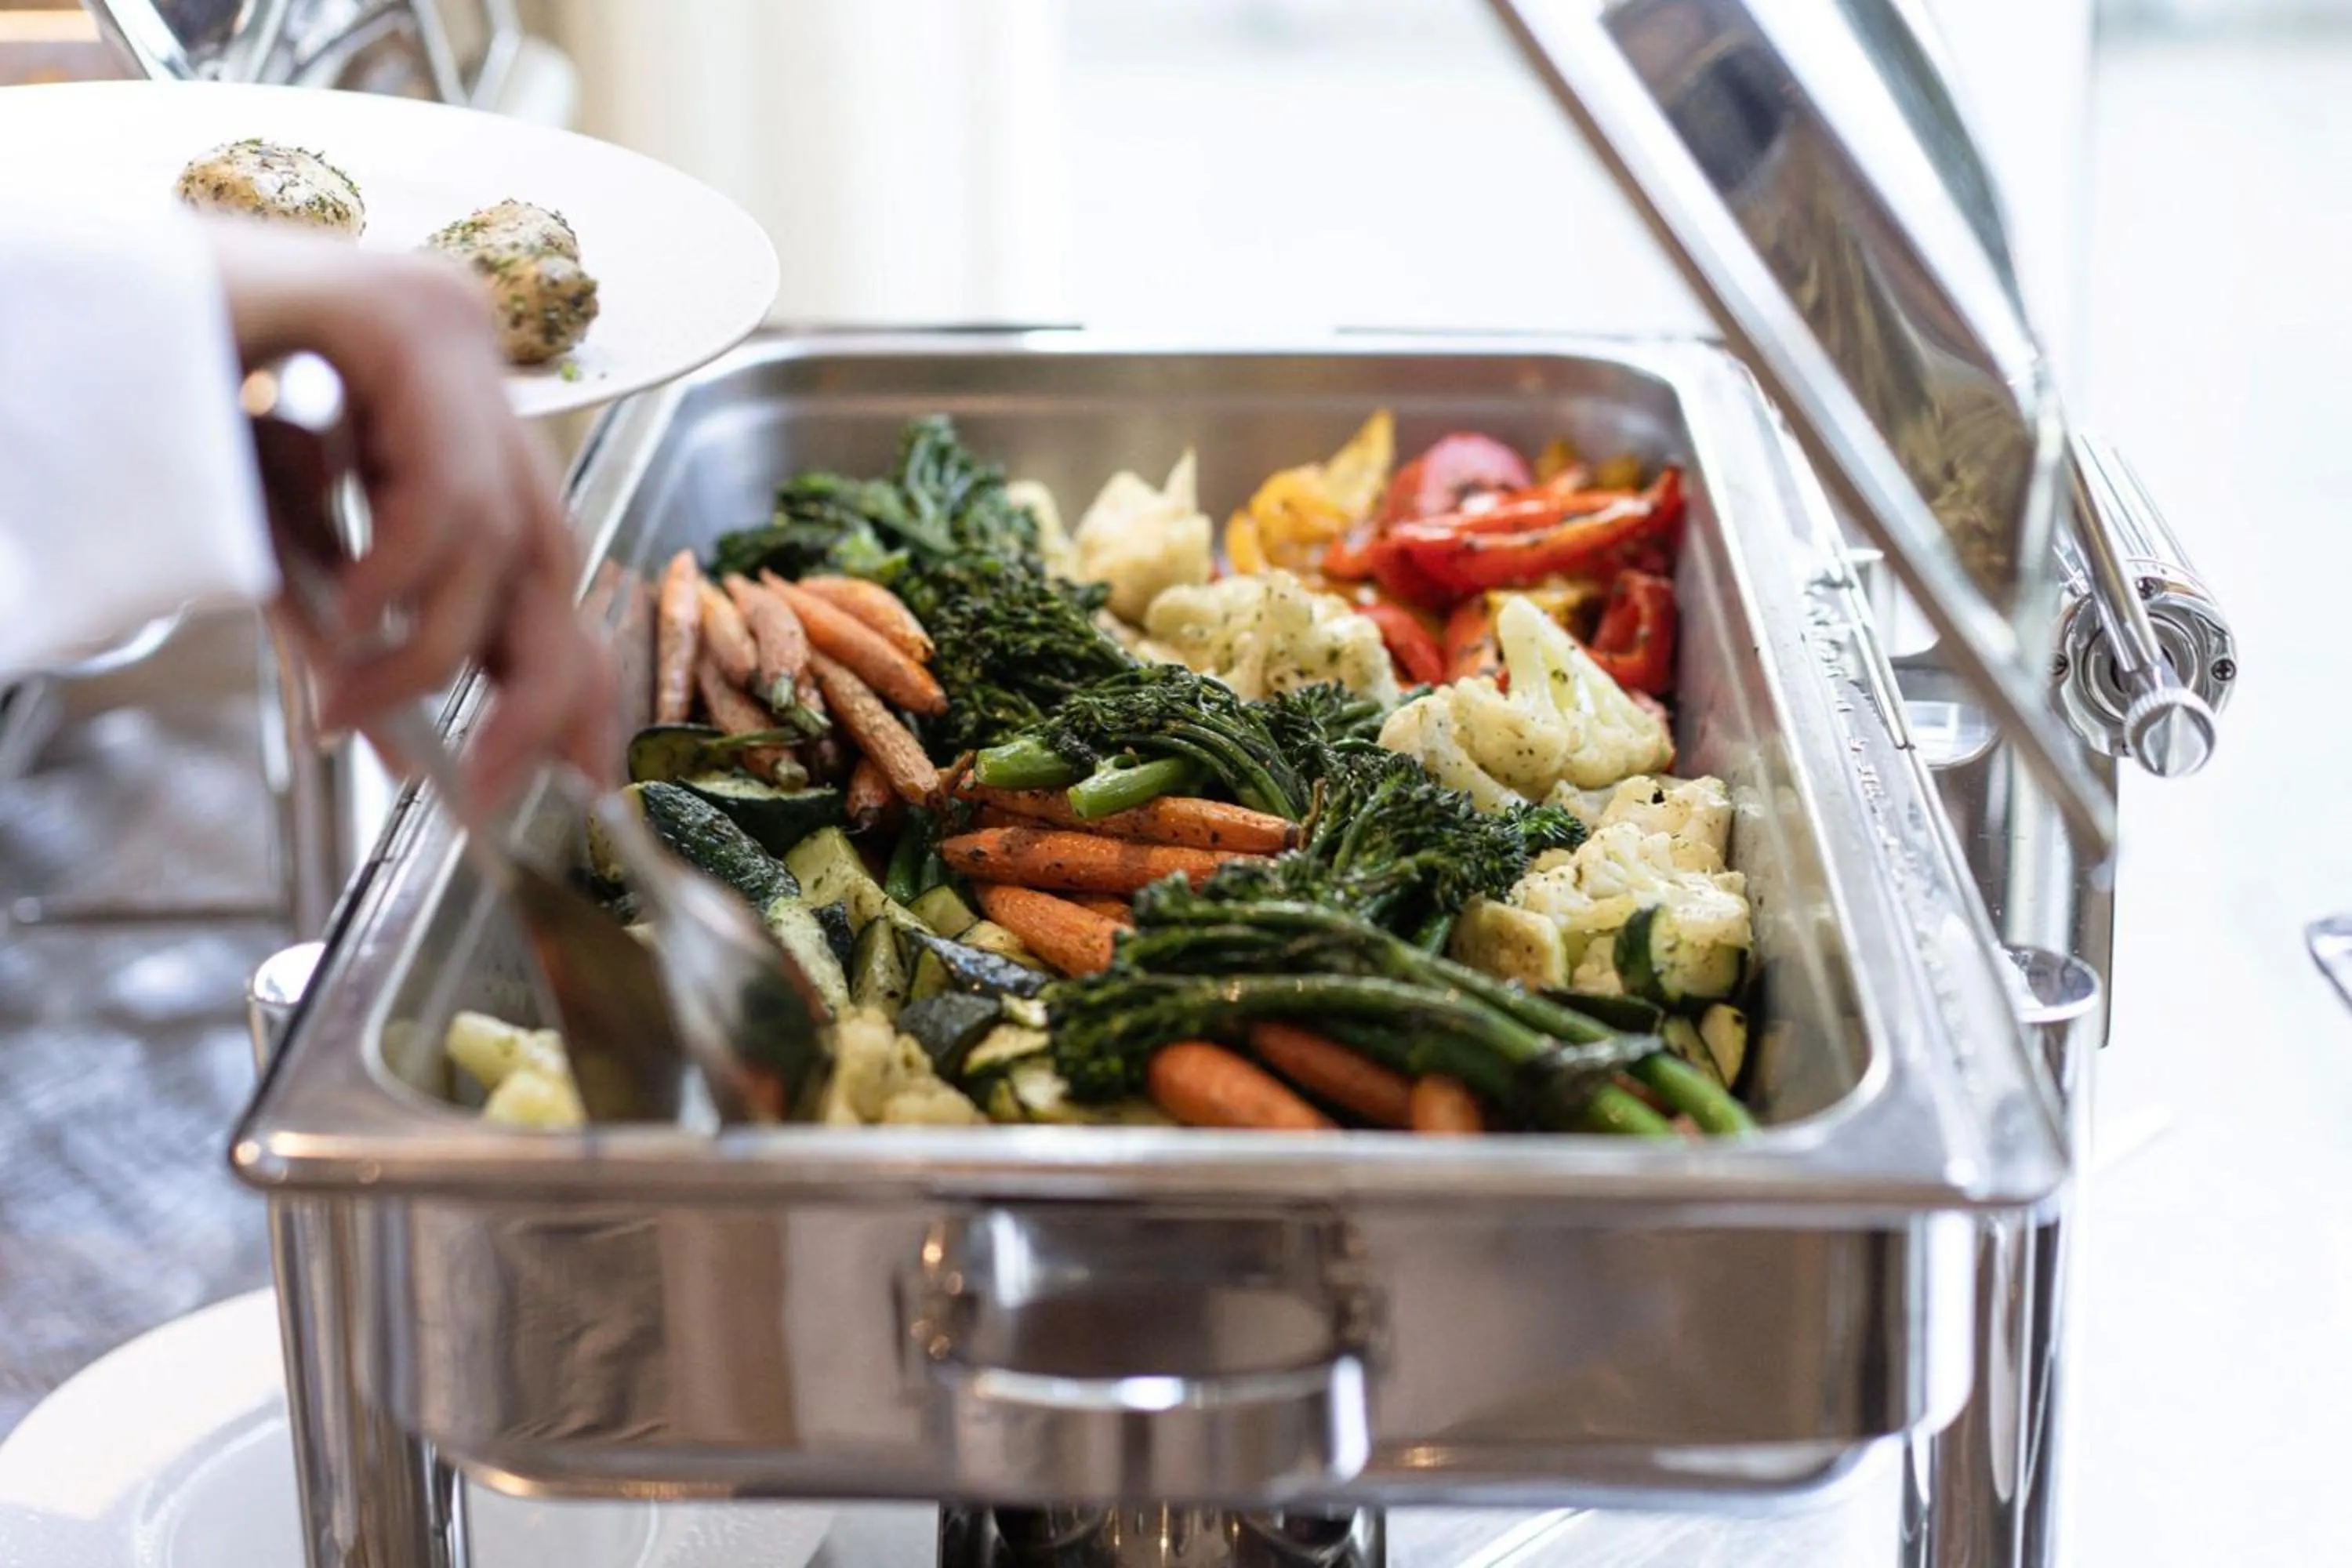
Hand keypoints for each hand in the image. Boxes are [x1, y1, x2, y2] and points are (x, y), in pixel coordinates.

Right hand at [203, 219, 615, 806]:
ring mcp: (444, 331)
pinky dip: (400, 575)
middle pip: (551, 557)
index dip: (572, 673)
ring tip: (353, 708)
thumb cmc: (161, 405)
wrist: (73, 301)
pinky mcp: (396, 314)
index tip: (579, 774)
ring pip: (500, 537)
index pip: (548, 560)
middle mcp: (472, 365)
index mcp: (455, 411)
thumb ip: (349, 633)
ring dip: (430, 652)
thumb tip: (403, 749)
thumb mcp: (277, 543)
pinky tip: (348, 618)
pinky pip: (442, 486)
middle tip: (482, 787)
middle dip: (534, 689)